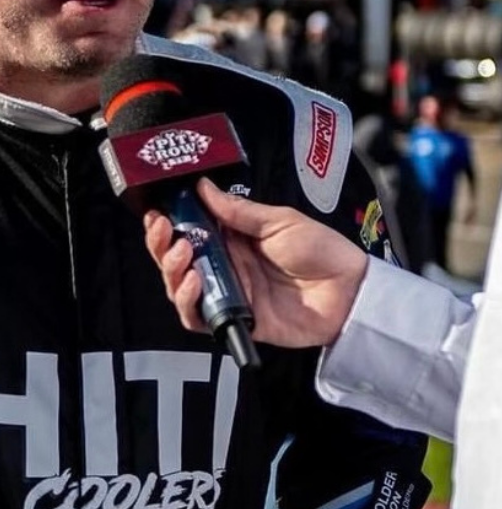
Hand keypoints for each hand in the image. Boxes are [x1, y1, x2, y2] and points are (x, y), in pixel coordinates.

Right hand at [142, 178, 368, 349]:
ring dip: (171, 270)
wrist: (350, 291)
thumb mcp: (279, 221)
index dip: (166, 224)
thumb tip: (202, 188)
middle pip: (175, 260)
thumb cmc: (321, 251)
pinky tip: (194, 281)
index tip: (157, 213)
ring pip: (179, 288)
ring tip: (182, 254)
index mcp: (230, 239)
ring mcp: (227, 294)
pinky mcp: (235, 320)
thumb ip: (238, 211)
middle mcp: (223, 266)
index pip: (187, 231)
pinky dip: (188, 302)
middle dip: (161, 245)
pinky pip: (198, 318)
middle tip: (164, 230)